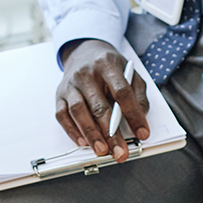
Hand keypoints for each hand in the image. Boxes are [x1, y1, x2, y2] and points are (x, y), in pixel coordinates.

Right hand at [54, 40, 150, 162]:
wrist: (84, 51)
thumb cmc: (109, 66)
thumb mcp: (130, 72)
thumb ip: (138, 94)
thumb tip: (140, 120)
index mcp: (107, 64)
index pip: (121, 92)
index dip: (133, 114)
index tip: (142, 133)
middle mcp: (86, 73)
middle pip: (98, 106)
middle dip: (110, 133)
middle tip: (119, 151)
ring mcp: (70, 84)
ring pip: (78, 111)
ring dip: (90, 134)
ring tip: (101, 150)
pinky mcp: (60, 94)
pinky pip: (62, 115)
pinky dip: (72, 130)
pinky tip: (83, 142)